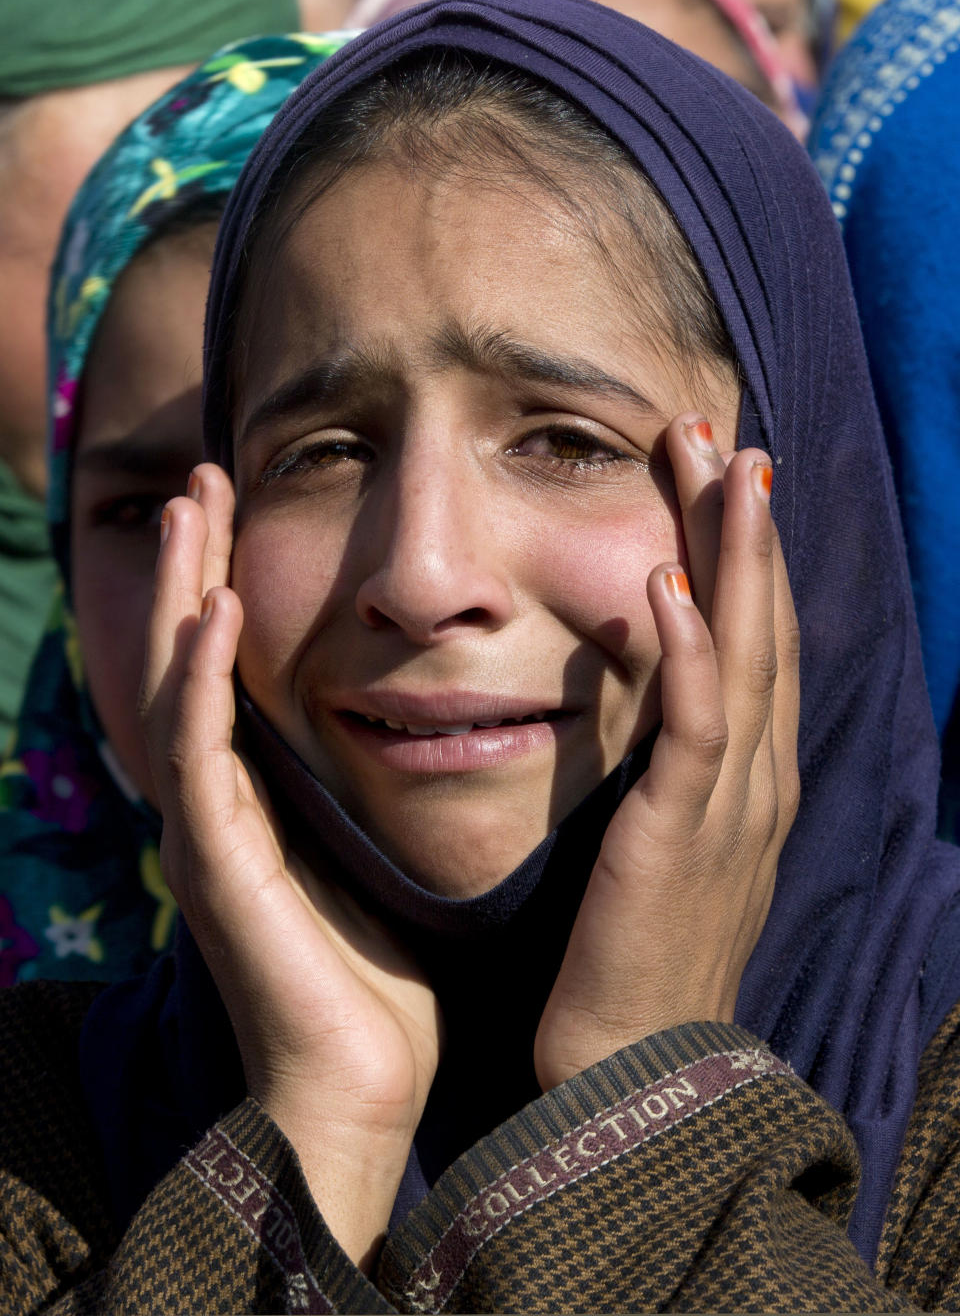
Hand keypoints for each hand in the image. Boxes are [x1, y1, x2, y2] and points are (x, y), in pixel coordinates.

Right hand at [139, 462, 440, 1268]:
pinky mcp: (215, 865)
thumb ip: (374, 776)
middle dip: (191, 563)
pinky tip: (218, 609)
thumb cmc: (381, 972)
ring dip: (180, 590)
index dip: (227, 579)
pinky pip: (199, 753)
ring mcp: (204, 829)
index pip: (228, 664)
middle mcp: (216, 800)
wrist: (359, 1084)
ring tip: (190, 505)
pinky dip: (202, 678)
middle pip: (187, 654)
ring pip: (175, 684)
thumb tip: (432, 706)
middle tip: (201, 475)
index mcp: (256, 792)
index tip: (248, 498)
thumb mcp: (376, 844)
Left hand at [534, 414, 799, 1089]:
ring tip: (715, 467)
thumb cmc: (637, 958)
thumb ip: (668, 775)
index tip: (721, 477)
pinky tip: (664, 586)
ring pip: (743, 655)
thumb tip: (643, 707)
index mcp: (748, 778)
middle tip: (720, 438)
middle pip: (761, 626)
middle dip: (743, 528)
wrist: (642, 1073)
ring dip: (729, 557)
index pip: (753, 642)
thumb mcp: (664, 847)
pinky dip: (687, 652)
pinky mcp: (683, 835)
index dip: (744, 557)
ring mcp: (731, 804)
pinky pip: (694, 728)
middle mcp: (756, 778)